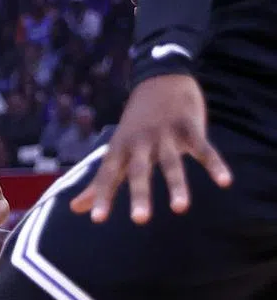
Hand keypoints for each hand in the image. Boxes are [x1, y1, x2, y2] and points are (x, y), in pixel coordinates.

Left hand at [69, 74, 232, 224]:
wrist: (159, 79)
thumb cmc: (135, 125)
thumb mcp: (116, 150)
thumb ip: (100, 182)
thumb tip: (75, 208)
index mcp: (120, 148)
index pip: (109, 175)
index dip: (102, 196)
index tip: (96, 219)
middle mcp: (140, 142)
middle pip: (139, 171)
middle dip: (139, 194)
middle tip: (139, 220)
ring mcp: (165, 134)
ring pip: (170, 162)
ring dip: (176, 185)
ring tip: (180, 209)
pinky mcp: (189, 127)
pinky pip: (203, 148)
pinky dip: (214, 164)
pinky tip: (225, 182)